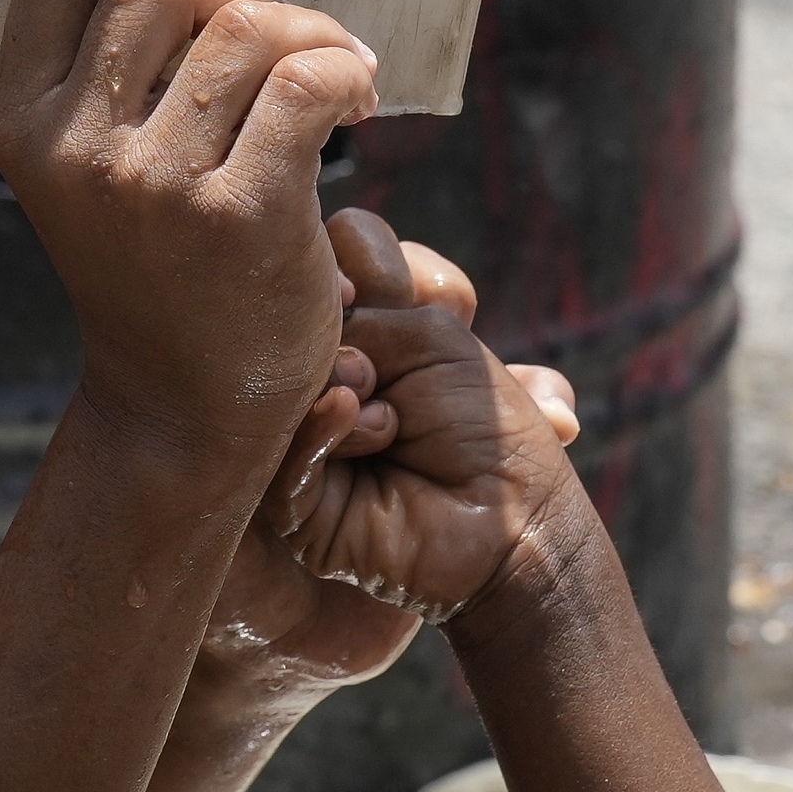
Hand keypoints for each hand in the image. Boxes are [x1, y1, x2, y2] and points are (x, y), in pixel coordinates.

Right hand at [0, 0, 374, 478]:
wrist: (184, 412)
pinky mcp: (238, 214)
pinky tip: (360, 100)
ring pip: (247, 26)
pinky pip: (308, 81)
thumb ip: (100, 53)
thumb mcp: (91, 163)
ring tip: (338, 70)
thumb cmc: (154, 271)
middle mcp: (73, 149)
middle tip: (284, 29)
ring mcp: (152, 184)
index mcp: (21, 123)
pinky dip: (349, 71)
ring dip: (313, 30)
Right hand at [272, 212, 579, 625]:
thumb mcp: (433, 338)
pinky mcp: (295, 506)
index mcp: (360, 339)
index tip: (378, 289)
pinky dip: (317, 431)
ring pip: (276, 388)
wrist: (516, 526)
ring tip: (388, 416)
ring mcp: (302, 442)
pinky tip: (357, 418)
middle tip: (376, 360)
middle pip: (289, 319)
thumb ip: (358, 315)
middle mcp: (323, 384)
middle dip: (338, 326)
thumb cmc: (487, 430)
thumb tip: (292, 334)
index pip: (324, 265)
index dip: (348, 266)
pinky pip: (280, 460)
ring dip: (339, 382)